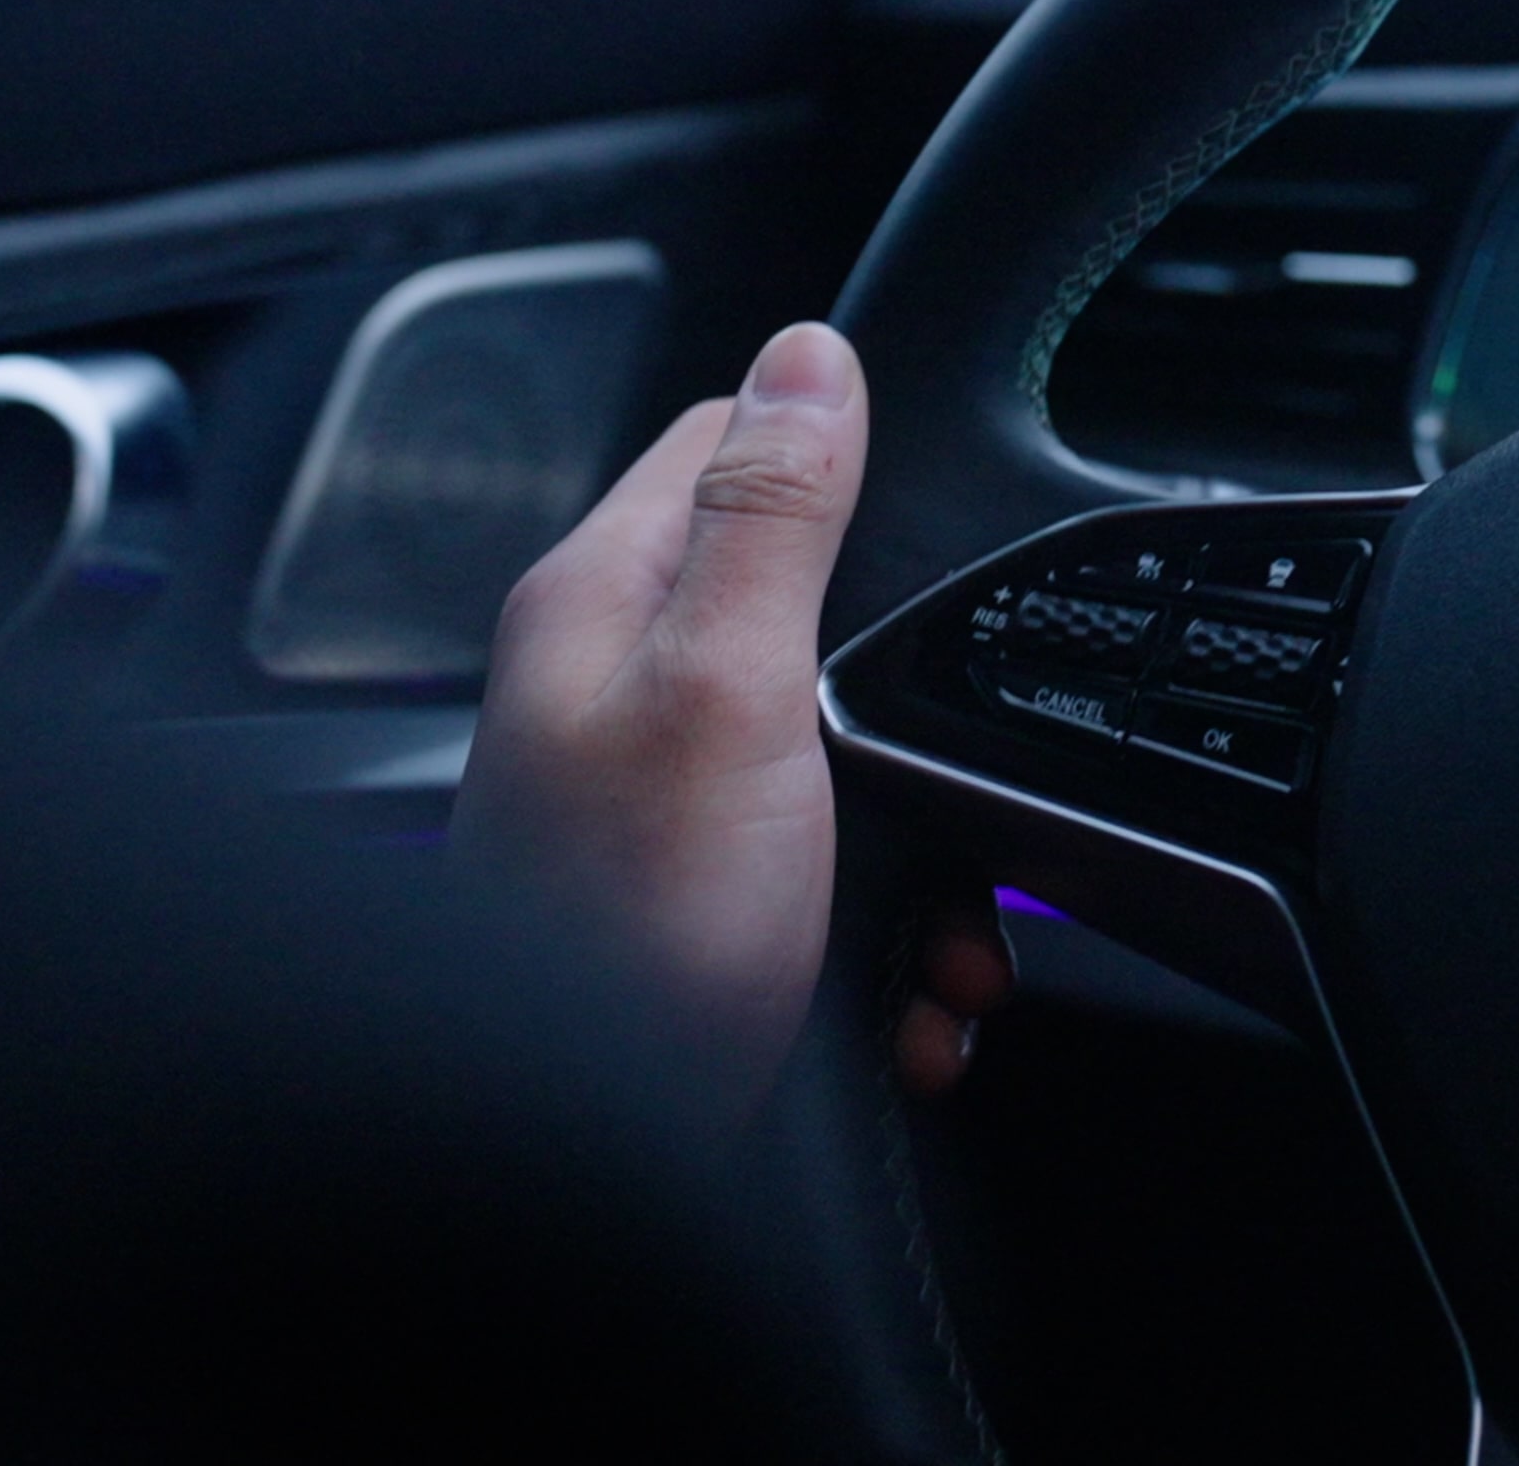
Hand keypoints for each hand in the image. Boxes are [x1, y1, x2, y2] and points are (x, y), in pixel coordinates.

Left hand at [455, 323, 1013, 1110]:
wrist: (565, 1162)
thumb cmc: (617, 941)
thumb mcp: (726, 691)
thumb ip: (773, 518)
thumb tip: (809, 355)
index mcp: (607, 604)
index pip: (728, 440)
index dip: (845, 458)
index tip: (931, 529)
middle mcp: (626, 689)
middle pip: (825, 612)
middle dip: (925, 710)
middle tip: (954, 790)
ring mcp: (668, 804)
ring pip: (859, 767)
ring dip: (936, 858)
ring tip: (942, 936)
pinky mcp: (713, 909)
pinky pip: (851, 884)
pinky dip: (904, 946)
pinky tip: (909, 998)